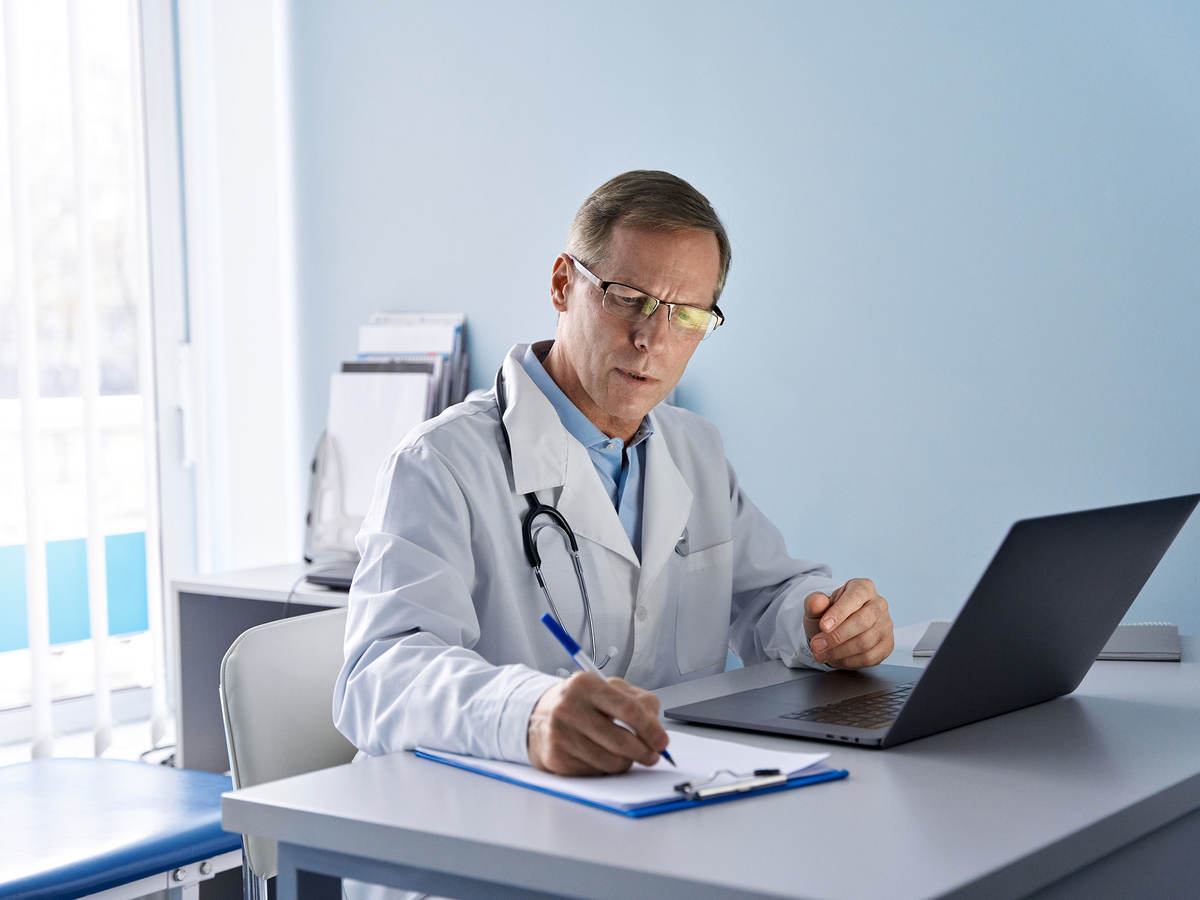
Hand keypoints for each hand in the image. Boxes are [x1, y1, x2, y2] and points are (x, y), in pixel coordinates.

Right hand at [527, 673, 668, 774]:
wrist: (539, 716)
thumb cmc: (582, 703)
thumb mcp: (608, 690)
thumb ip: (638, 702)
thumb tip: (657, 729)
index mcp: (586, 685)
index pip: (628, 709)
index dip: (650, 729)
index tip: (662, 741)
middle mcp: (569, 708)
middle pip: (621, 740)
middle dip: (643, 752)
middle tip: (652, 756)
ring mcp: (560, 734)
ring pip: (610, 761)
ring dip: (626, 762)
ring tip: (626, 755)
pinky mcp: (556, 757)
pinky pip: (595, 772)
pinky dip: (606, 768)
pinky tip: (602, 757)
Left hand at [804, 578, 893, 667]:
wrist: (837, 629)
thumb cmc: (829, 615)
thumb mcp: (817, 606)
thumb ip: (814, 602)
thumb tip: (817, 602)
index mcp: (863, 588)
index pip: (855, 597)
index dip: (839, 613)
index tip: (823, 627)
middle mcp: (879, 604)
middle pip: (863, 622)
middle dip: (837, 636)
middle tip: (816, 645)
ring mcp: (886, 625)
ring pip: (865, 642)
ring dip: (839, 652)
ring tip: (821, 653)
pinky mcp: (887, 645)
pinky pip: (870, 657)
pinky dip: (849, 661)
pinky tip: (835, 658)